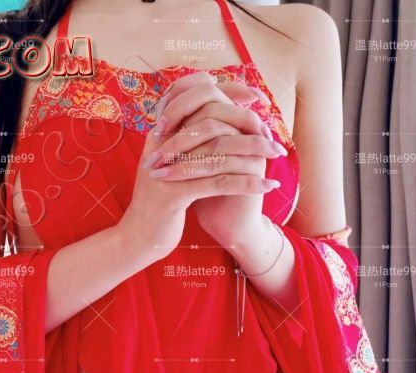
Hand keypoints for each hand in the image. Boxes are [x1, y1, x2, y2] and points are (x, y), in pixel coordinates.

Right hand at [116, 86, 278, 262]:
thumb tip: (222, 117)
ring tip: (277, 154)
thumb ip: (190, 140)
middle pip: (212, 122)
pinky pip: (219, 183)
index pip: (196, 97)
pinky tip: (267, 185)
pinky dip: (247, 183)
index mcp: (162, 133)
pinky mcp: (174, 195)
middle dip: (249, 124)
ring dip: (255, 151)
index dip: (231, 92)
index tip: (259, 99)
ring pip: (219, 151)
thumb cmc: (162, 200)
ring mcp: (166, 170)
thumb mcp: (172, 165)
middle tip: (274, 136)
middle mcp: (161, 145)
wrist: (139, 236)